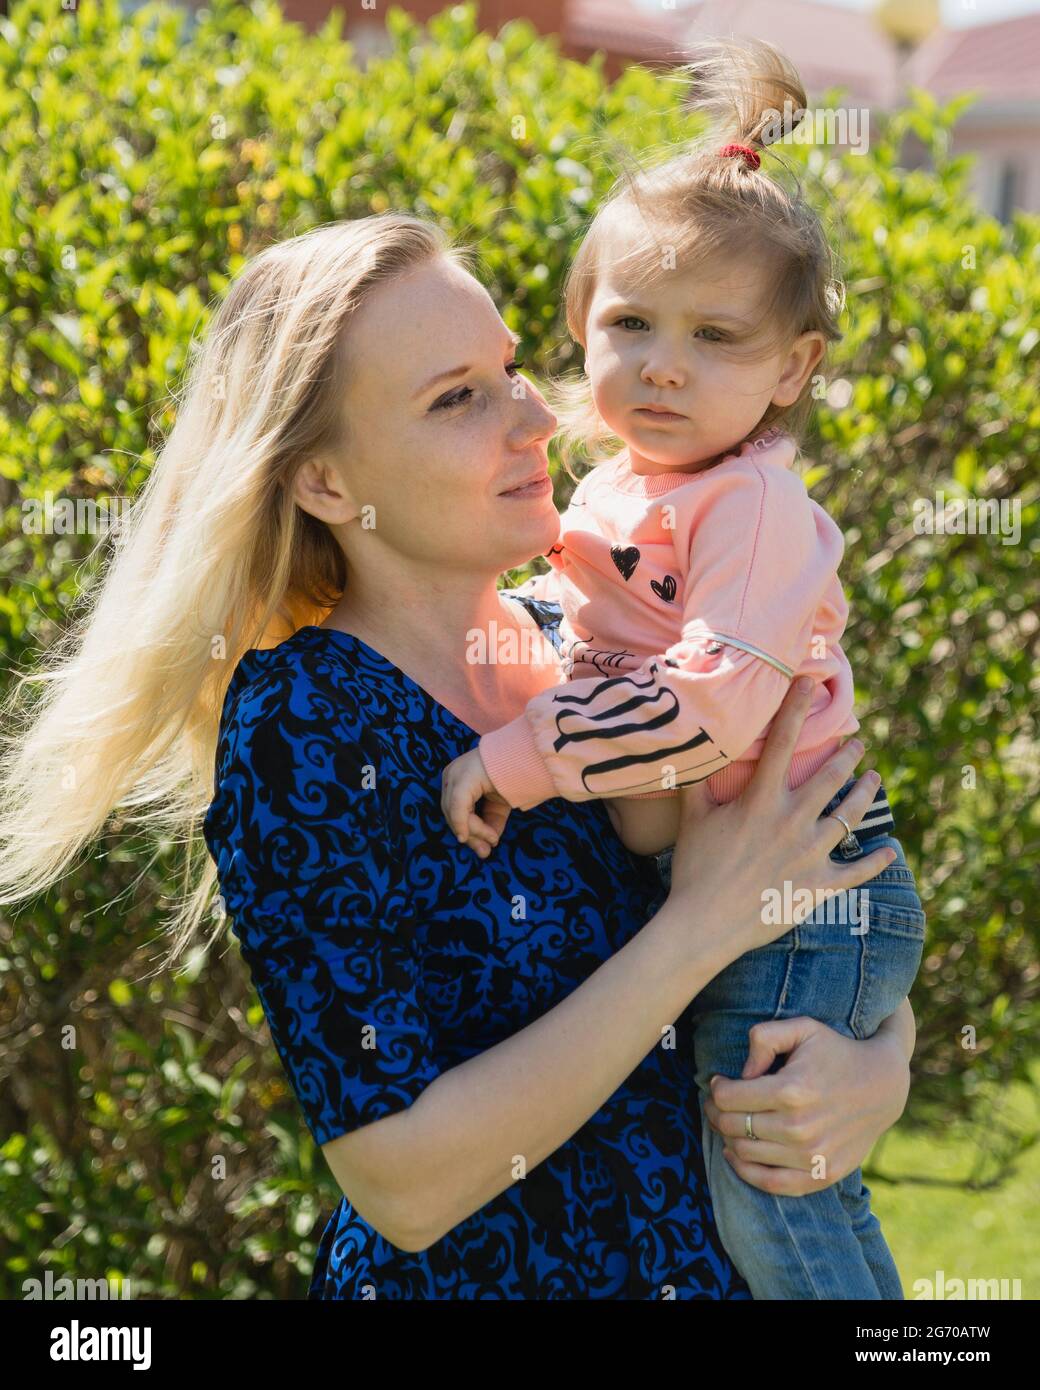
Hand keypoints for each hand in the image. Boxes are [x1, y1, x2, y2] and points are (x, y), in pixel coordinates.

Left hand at [440, 748, 511, 858]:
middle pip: (452, 813)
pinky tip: (474, 836)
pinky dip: (465, 824)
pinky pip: (458, 807)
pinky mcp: (463, 778)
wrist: (530, 756)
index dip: (469, 832)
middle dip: (470, 835)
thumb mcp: (499, 803)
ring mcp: (456, 774)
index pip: (455, 811)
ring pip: (455, 813)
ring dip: (474, 830)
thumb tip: (487, 846)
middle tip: (484, 852)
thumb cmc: (515, 775)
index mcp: (458, 778)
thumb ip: (491, 822)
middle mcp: (452, 775)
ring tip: (493, 839)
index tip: (485, 850)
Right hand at [666, 678, 895, 965]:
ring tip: (875, 779)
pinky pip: (858, 870)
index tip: (810, 682)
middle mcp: (792, 821)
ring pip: (850, 815)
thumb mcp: (693, 819)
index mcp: (761, 801)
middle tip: (858, 743)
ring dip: (866, 793)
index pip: (781, 743)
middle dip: (848, 755)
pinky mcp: (819, 885)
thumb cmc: (695, 869)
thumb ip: (696, 783)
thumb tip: (689, 750)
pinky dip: (877, 860)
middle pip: (830, 777)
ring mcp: (810, 854)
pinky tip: (890, 850)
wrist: (704, 924)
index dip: (796, 708)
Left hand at [702, 1015, 910, 1194]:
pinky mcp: (821, 1176)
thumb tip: (741, 1073)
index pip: (729, 1098)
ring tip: (728, 1122)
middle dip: (716, 1112)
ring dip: (726, 1138)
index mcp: (791, 1090)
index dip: (716, 1089)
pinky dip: (745, 1171)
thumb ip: (764, 1037)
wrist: (882, 1087)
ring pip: (744, 1153)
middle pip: (732, 1126)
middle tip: (717, 1103)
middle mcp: (799, 1128)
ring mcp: (811, 1157)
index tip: (719, 1082)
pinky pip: (770, 1184)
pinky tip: (736, 1154)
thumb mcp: (803, 1028)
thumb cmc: (835, 1052)